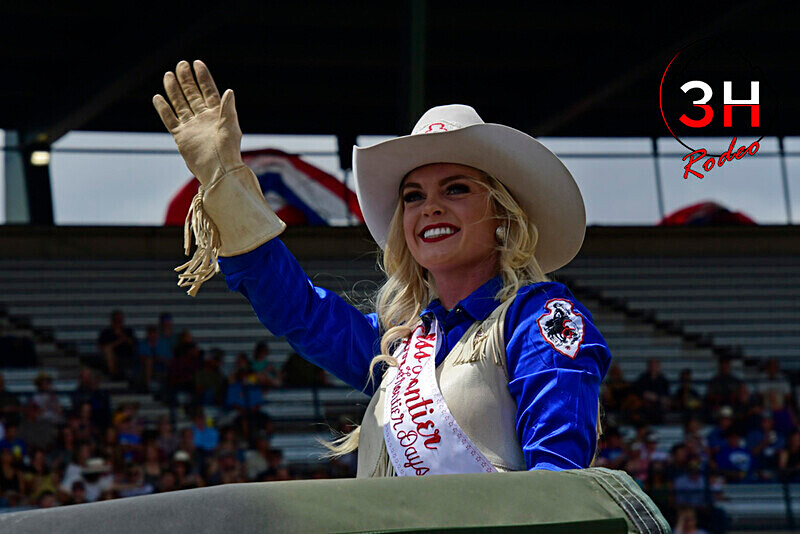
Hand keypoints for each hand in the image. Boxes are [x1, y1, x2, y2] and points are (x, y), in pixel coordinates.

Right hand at [153, 60, 243, 185]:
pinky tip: (158, 97)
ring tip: (168, 75)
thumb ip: (227, 109)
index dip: (203, 78)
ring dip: (174, 90)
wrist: (218, 171)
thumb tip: (228, 91)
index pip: (208, 91)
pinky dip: (164, 109)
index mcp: (217, 114)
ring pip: (180, 104)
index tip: (197, 63)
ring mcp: (191, 126)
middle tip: (180, 65)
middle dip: (187, 80)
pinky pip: (170, 120)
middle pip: (192, 95)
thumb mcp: (230, 128)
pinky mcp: (181, 136)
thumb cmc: (228, 151)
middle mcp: (203, 118)